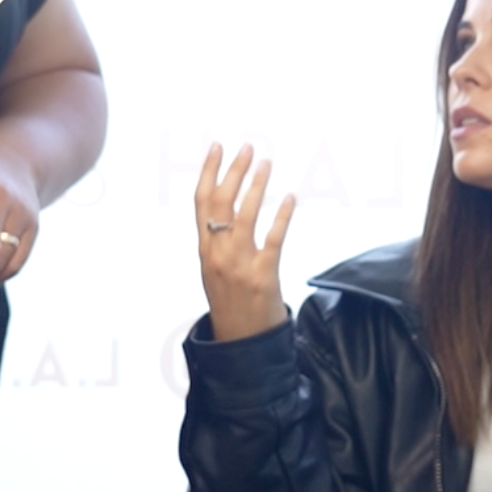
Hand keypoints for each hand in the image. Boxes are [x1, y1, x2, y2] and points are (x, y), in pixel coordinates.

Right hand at [194, 143, 294, 341]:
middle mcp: (217, 255)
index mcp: (205, 251)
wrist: (241, 345)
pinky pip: (273, 240)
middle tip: (247, 147)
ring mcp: (239, 266)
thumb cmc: (232, 305)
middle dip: (234, 170)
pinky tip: (290, 197)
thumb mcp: (214, 271)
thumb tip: (226, 210)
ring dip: (257, 185)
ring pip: (245, 216)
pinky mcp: (263, 277)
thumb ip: (218, 242)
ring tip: (267, 163)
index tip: (217, 146)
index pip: (201, 202)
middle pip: (221, 202)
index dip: (208, 171)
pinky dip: (281, 216)